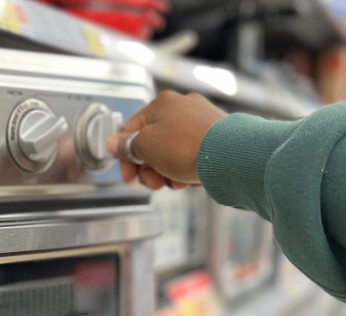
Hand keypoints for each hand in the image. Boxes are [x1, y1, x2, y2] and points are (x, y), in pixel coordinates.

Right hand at [106, 90, 226, 189]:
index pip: (131, 129)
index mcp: (162, 103)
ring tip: (174, 183)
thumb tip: (113, 143)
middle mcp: (183, 107)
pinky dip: (186, 169)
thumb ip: (127, 145)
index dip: (125, 156)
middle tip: (153, 183)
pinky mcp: (217, 136)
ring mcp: (202, 121)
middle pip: (153, 142)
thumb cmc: (188, 147)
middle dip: (149, 168)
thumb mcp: (146, 147)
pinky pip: (192, 154)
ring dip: (167, 171)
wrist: (231, 156)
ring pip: (172, 150)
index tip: (127, 176)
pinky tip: (189, 180)